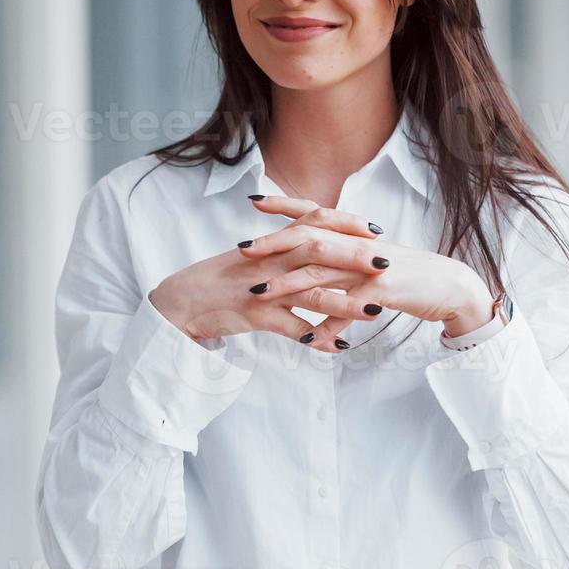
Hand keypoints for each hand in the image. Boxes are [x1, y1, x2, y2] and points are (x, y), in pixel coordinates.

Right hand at [147, 198, 385, 344]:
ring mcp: (263, 288)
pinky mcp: (255, 316)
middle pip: (318, 251)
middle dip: (355, 257)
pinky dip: (317, 339)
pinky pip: (292, 328)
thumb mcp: (253, 255)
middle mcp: (269, 260)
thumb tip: (315, 240)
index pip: (313, 221)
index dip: (345, 223)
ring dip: (347, 302)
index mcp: (272, 242)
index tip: (374, 229)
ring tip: (376, 311)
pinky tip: (339, 348)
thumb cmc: (220, 278)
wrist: (182, 301)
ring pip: (311, 292)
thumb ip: (284, 246)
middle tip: (387, 264)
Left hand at [238, 194, 495, 349]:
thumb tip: (315, 258)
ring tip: (260, 294)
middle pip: (309, 238)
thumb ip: (342, 257)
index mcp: (354, 234)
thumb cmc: (408, 274)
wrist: (450, 286)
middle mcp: (358, 244)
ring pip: (322, 272)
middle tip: (243, 249)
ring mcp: (370, 267)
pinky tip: (309, 338)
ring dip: (288, 284)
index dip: (284, 204)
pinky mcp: (382, 292)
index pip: (314, 211)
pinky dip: (328, 324)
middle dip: (273, 243)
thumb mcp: (371, 260)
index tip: (254, 201)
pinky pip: (348, 309)